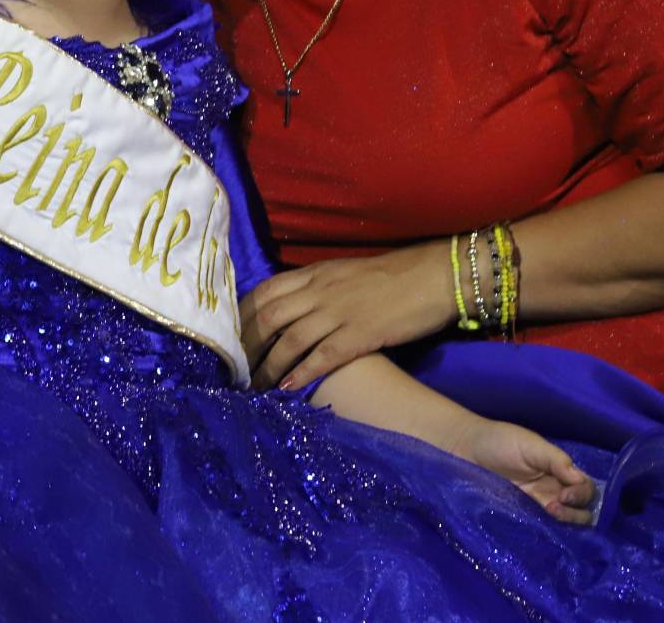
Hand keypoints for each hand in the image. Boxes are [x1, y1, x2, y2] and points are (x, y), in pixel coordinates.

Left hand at [240, 243, 452, 390]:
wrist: (435, 275)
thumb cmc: (394, 275)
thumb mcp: (345, 273)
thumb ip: (317, 287)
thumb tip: (293, 308)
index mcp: (315, 272)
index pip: (264, 292)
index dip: (241, 316)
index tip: (228, 337)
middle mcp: (320, 290)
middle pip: (268, 317)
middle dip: (246, 345)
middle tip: (232, 369)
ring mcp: (339, 312)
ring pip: (288, 340)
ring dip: (266, 367)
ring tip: (252, 388)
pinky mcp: (360, 335)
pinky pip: (322, 356)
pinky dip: (300, 374)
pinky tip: (286, 390)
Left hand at [460, 421, 595, 525]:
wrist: (465, 449)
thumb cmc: (499, 441)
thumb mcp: (530, 445)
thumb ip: (556, 460)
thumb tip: (579, 480)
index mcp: (559, 472)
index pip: (585, 489)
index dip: (582, 494)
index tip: (565, 494)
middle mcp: (553, 492)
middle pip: (581, 511)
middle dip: (576, 513)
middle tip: (553, 506)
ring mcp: (537, 507)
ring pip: (565, 524)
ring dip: (564, 523)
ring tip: (547, 513)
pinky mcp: (520, 518)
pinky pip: (541, 529)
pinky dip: (548, 532)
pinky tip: (541, 529)